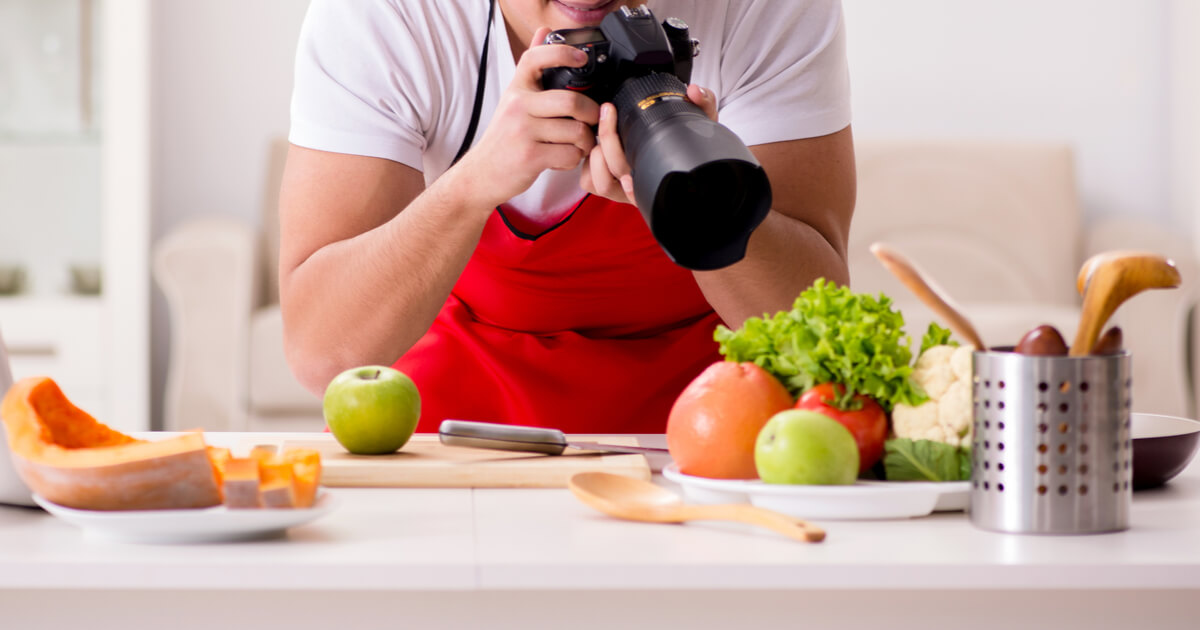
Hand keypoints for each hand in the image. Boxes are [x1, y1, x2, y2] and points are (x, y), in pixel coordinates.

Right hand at [455, 28, 599, 209]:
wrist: (481, 174)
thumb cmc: (504, 137)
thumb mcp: (513, 99)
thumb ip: (531, 69)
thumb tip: (542, 33)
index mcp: (517, 89)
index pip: (536, 59)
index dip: (563, 53)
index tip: (581, 58)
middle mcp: (518, 106)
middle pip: (571, 101)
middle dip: (591, 113)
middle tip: (593, 120)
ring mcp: (523, 132)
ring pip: (575, 131)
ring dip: (585, 141)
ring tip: (578, 144)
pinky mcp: (530, 157)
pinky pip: (569, 154)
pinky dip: (574, 159)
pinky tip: (565, 158)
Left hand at [580, 83, 718, 205]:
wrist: (685, 156)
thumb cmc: (691, 144)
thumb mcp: (703, 123)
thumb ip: (704, 103)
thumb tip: (695, 91)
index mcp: (659, 184)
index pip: (639, 193)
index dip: (631, 187)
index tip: (630, 166)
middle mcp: (641, 192)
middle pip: (615, 176)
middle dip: (609, 138)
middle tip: (610, 110)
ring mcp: (622, 191)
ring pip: (598, 183)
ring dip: (597, 153)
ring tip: (606, 126)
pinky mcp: (607, 184)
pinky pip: (589, 181)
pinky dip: (589, 163)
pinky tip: (599, 142)